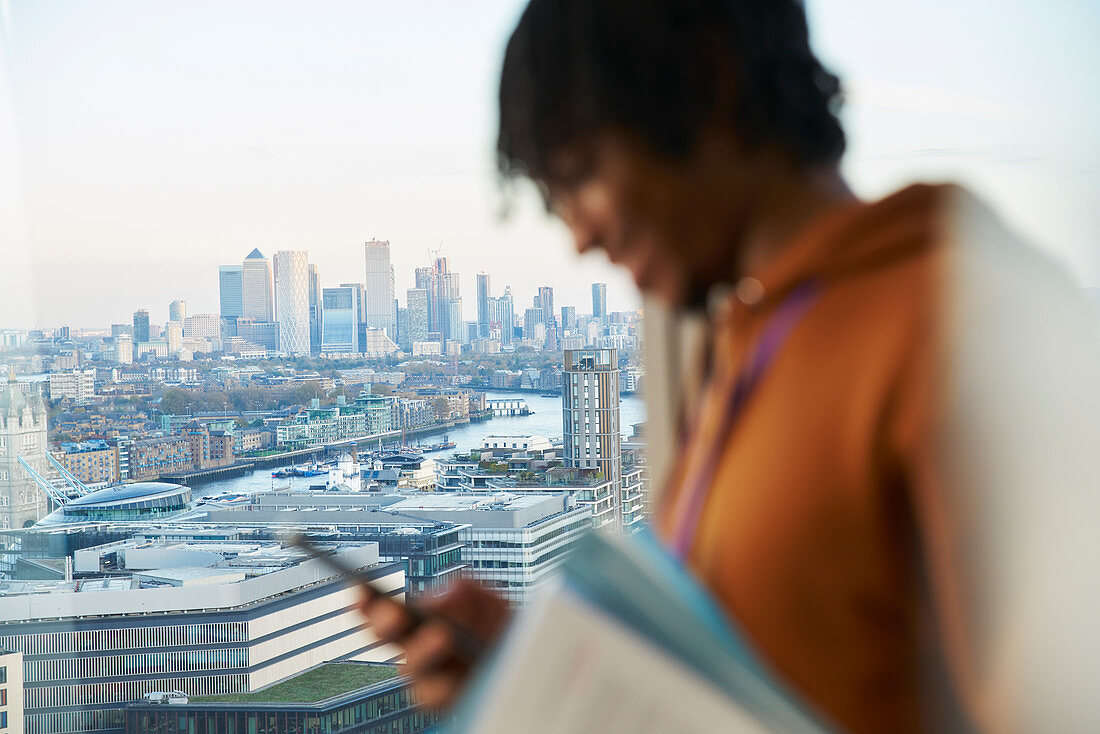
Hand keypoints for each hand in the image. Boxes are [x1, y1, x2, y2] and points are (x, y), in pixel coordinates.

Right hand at [358, 578, 510, 708]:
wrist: (528, 660)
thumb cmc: (501, 629)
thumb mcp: (490, 601)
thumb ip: (466, 590)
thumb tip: (440, 597)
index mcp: (419, 620)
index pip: (383, 610)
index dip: (367, 602)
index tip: (361, 589)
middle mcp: (416, 648)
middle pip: (387, 638)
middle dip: (385, 625)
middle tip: (396, 616)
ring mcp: (427, 676)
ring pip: (410, 669)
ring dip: (424, 651)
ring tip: (443, 636)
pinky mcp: (445, 701)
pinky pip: (436, 696)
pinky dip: (448, 683)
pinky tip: (462, 671)